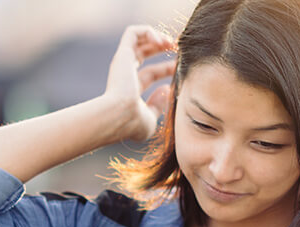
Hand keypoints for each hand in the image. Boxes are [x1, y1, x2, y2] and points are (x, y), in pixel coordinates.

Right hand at [105, 25, 175, 141]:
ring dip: (156, 36)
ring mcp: (123, 63)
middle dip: (161, 48)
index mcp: (131, 90)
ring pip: (137, 40)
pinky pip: (133, 32)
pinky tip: (161, 41)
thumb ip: (157, 106)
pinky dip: (148, 31)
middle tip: (177, 48)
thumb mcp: (150, 119)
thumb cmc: (133, 123)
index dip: (166, 68)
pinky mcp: (122, 54)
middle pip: (144, 54)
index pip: (150, 74)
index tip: (180, 67)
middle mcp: (126, 74)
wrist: (119, 117)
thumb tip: (165, 91)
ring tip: (171, 42)